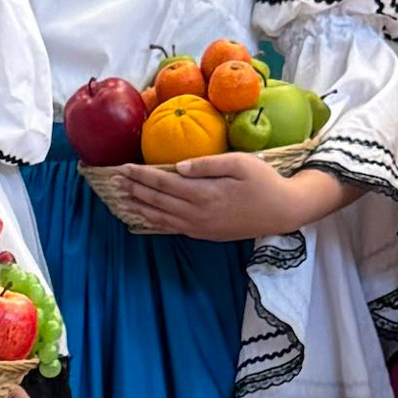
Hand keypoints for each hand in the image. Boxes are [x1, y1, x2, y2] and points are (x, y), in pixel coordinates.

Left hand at [110, 152, 349, 241]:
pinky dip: (153, 223)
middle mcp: (197, 214)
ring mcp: (199, 227)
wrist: (283, 212)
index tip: (124, 167)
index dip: (142, 175)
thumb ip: (208, 164)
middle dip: (134, 190)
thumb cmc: (264, 182)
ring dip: (139, 208)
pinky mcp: (204, 233)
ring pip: (160, 217)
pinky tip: (142, 218)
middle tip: (114, 181)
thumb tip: (179, 167)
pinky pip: (172, 229)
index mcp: (204, 194)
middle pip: (157, 201)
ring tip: (119, 199)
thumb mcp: (240, 163)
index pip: (164, 184)